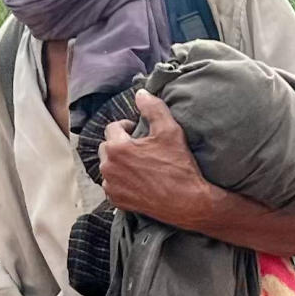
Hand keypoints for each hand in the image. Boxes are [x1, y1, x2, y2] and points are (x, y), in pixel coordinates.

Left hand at [96, 91, 215, 227]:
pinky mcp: (116, 200)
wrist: (187, 202)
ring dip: (119, 162)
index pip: (113, 127)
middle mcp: (108, 167)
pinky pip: (112, 184)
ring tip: (140, 164)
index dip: (128, 126)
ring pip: (109, 166)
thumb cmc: (178, 166)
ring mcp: (111, 186)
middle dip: (120, 144)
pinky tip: (138, 180)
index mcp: (117, 147)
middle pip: (107, 146)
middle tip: (141, 148)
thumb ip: (153, 108)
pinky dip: (121, 180)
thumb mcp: (170, 131)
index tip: (140, 131)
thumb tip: (141, 93)